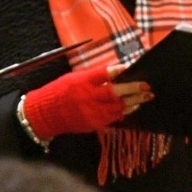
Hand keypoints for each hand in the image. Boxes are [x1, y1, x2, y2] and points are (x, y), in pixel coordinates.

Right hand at [23, 66, 147, 141]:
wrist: (45, 113)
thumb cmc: (60, 91)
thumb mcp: (75, 77)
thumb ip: (95, 76)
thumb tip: (118, 71)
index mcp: (82, 82)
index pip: (104, 74)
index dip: (119, 71)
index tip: (131, 67)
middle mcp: (87, 97)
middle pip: (115, 92)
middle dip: (133, 89)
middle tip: (147, 86)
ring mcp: (91, 112)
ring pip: (117, 107)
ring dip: (133, 102)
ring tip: (146, 96)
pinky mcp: (93, 123)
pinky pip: (113, 118)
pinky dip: (124, 111)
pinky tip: (133, 106)